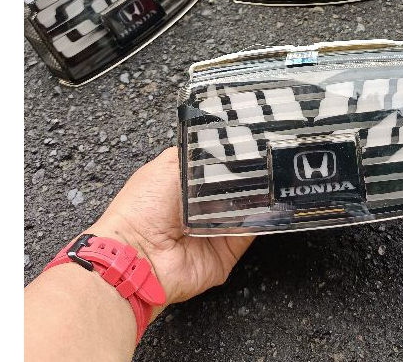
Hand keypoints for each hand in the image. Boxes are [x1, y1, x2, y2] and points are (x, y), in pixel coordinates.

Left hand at [90, 146, 253, 312]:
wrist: (136, 256)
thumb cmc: (141, 208)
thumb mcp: (168, 165)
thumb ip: (196, 154)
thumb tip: (221, 145)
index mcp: (187, 188)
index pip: (219, 169)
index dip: (233, 160)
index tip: (250, 149)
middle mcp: (202, 210)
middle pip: (236, 189)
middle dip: (248, 178)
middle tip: (261, 165)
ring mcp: (216, 231)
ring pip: (248, 209)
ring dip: (256, 197)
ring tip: (266, 180)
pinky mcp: (227, 253)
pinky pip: (250, 234)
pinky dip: (258, 220)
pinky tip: (264, 204)